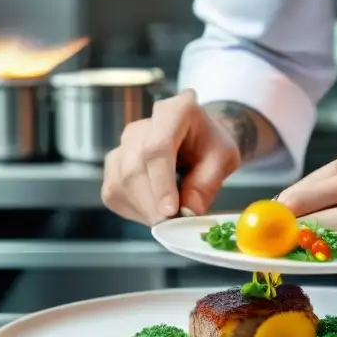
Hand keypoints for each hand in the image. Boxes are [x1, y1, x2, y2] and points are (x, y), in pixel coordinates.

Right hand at [102, 90, 240, 225]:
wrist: (196, 140)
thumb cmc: (210, 146)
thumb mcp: (223, 159)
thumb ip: (206, 184)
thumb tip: (188, 212)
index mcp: (174, 112)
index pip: (157, 147)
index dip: (161, 183)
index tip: (171, 211)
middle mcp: (141, 126)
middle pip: (135, 167)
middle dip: (153, 204)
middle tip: (174, 224)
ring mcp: (122, 144)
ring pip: (121, 182)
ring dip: (145, 209)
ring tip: (169, 217)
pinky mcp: (113, 165)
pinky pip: (114, 193)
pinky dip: (135, 210)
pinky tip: (155, 210)